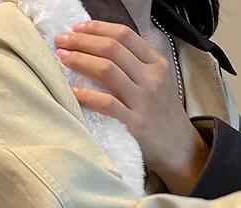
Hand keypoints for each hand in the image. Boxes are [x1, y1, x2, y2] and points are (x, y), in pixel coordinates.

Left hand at [54, 20, 208, 194]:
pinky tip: (73, 90)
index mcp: (156, 63)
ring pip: (107, 70)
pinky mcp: (135, 123)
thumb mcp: (159, 82)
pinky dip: (87, 95)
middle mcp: (151, 77)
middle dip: (82, 41)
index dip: (98, 28)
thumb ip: (138, 64)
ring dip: (80, 60)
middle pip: (112, 49)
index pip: (125, 35)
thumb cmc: (161, 114)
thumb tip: (106, 47)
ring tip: (61, 57)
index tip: (77, 28)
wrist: (179, 147)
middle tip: (61, 40)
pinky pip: (107, 104)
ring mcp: (143, 99)